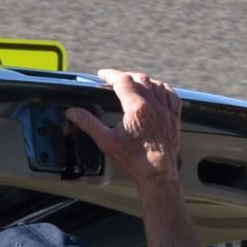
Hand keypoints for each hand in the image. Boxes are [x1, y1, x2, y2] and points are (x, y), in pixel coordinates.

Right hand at [66, 70, 182, 188]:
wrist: (157, 171)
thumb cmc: (132, 158)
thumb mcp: (106, 141)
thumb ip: (89, 123)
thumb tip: (73, 112)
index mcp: (136, 107)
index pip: (122, 80)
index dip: (110, 75)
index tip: (102, 74)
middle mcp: (153, 103)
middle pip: (139, 78)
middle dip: (125, 76)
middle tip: (115, 79)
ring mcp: (165, 109)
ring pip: (156, 83)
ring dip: (143, 80)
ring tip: (133, 82)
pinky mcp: (174, 116)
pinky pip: (171, 94)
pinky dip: (162, 88)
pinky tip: (157, 89)